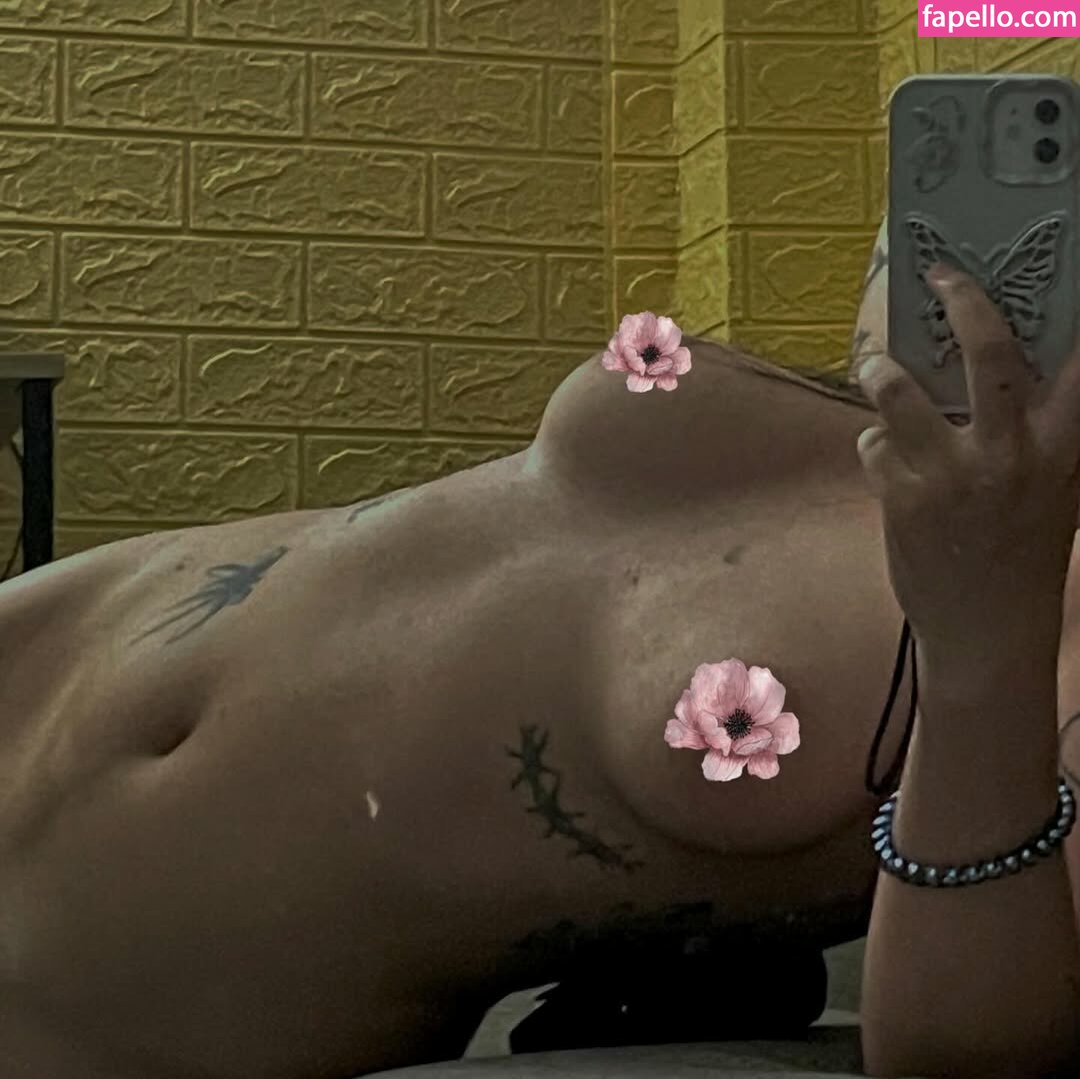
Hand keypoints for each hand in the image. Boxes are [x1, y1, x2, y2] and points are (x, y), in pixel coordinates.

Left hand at [856, 264, 1079, 661]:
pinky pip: (872, 443)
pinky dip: (873, 442)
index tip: (1059, 268)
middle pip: (987, 353)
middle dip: (962, 301)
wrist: (987, 631)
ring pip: (901, 392)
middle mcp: (1013, 454)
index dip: (1075, 313)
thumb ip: (1038, 434)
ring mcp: (954, 475)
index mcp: (1063, 449)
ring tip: (875, 365)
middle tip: (940, 276)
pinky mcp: (904, 499)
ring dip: (882, 372)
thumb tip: (1004, 375)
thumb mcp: (1054, 490)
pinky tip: (884, 456)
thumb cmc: (1021, 554)